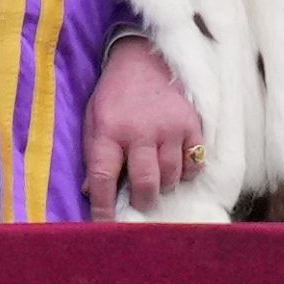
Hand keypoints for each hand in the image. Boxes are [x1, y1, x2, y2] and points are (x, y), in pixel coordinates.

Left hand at [84, 36, 205, 218]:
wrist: (144, 57)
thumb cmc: (115, 94)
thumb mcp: (94, 119)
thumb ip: (93, 154)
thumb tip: (90, 192)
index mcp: (108, 131)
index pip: (103, 178)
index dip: (103, 207)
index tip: (105, 226)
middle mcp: (139, 132)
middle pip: (145, 184)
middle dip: (142, 201)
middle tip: (140, 201)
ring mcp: (168, 128)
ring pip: (171, 177)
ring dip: (164, 185)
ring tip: (157, 177)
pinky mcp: (190, 124)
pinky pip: (194, 163)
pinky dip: (187, 172)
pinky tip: (177, 165)